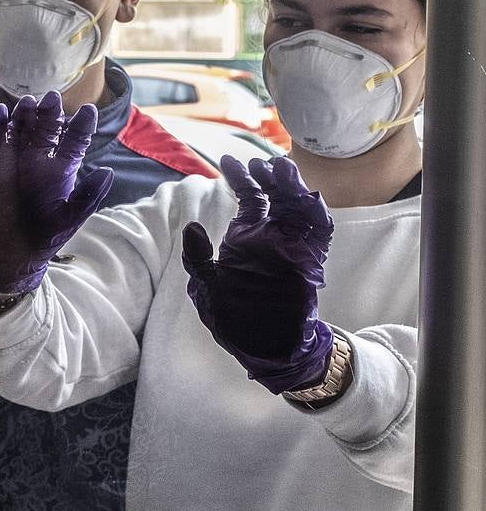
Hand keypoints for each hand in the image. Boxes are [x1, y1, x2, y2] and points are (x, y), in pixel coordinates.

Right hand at [0, 91, 113, 293]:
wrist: (0, 257)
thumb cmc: (39, 241)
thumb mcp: (67, 221)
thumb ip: (87, 197)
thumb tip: (108, 172)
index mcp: (60, 174)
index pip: (74, 142)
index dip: (81, 126)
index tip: (87, 110)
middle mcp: (37, 164)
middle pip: (45, 130)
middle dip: (49, 114)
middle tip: (51, 98)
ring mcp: (13, 163)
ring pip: (19, 131)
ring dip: (23, 116)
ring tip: (27, 103)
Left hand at [182, 155, 334, 393]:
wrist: (262, 349)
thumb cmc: (233, 320)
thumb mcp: (206, 287)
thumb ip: (199, 257)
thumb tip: (193, 226)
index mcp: (246, 239)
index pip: (248, 199)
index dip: (241, 178)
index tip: (229, 161)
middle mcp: (270, 238)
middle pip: (275, 196)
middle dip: (269, 176)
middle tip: (259, 163)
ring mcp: (291, 247)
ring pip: (298, 207)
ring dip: (292, 187)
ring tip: (280, 169)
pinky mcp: (309, 261)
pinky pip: (318, 232)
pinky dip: (314, 213)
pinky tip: (306, 196)